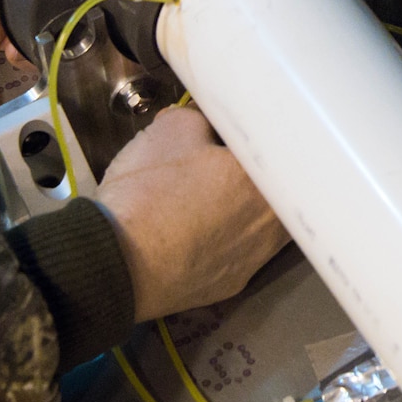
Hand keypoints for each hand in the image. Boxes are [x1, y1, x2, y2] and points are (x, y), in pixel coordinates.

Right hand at [94, 106, 290, 321]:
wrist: (118, 262)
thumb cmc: (148, 196)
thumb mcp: (170, 131)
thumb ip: (199, 118)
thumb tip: (202, 121)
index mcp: (264, 180)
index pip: (281, 152)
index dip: (260, 141)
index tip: (241, 137)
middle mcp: (271, 223)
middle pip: (282, 191)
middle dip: (259, 175)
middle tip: (232, 164)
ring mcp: (255, 258)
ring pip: (267, 225)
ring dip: (249, 210)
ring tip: (219, 198)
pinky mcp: (233, 283)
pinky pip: (242, 253)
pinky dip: (229, 240)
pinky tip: (204, 231)